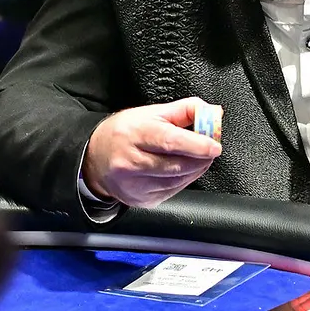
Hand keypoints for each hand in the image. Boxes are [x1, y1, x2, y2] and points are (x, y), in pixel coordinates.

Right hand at [83, 98, 220, 207]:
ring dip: (195, 169)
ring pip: (178, 180)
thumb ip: (185, 110)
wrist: (95, 158)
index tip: (214, 146)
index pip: (170, 141)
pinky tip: (183, 169)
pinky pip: (173, 191)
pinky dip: (185, 180)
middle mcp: (131, 161)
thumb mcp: (151, 113)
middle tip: (210, 148)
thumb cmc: (125, 132)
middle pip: (177, 165)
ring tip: (198, 157)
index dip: (196, 145)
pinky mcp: (141, 199)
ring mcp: (135, 184)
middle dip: (201, 158)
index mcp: (135, 134)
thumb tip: (212, 113)